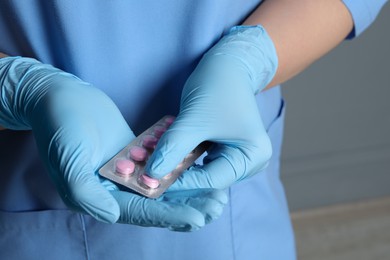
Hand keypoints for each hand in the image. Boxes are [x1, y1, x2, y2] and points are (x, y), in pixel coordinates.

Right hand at [0, 57, 226, 229]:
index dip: (169, 214)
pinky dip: (179, 168)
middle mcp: (114, 190)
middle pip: (156, 203)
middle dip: (187, 205)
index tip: (198, 216)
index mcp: (98, 197)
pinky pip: (160, 165)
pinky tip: (201, 167)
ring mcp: (126, 172)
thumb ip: (85, 192)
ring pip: (162, 186)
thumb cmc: (60, 126)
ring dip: (188, 189)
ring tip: (217, 192)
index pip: (140, 211)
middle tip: (217, 205)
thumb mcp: (68, 159)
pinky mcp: (134, 155)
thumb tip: (113, 216)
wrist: (60, 98)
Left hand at [146, 25, 277, 189]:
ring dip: (177, 165)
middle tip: (148, 174)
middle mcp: (249, 161)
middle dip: (178, 174)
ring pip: (201, 169)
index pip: (213, 179)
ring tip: (152, 162)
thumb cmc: (218, 86)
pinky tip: (164, 152)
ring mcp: (237, 155)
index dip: (181, 182)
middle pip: (208, 178)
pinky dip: (182, 155)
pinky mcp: (224, 148)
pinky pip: (201, 159)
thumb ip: (172, 148)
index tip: (152, 182)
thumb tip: (151, 174)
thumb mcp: (193, 120)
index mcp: (252, 156)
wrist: (227, 63)